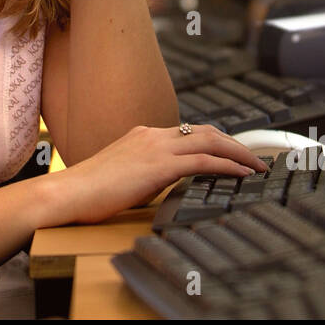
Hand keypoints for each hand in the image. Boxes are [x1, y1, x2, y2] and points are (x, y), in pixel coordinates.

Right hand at [53, 123, 265, 224]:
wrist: (66, 193)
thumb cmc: (86, 193)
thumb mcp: (120, 178)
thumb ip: (143, 176)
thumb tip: (159, 188)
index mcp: (141, 136)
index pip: (187, 133)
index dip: (214, 141)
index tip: (231, 153)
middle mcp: (152, 135)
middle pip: (205, 131)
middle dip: (233, 143)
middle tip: (254, 158)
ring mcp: (156, 147)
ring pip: (210, 140)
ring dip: (238, 152)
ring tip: (258, 166)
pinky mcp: (160, 165)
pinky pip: (204, 160)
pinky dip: (229, 165)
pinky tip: (244, 174)